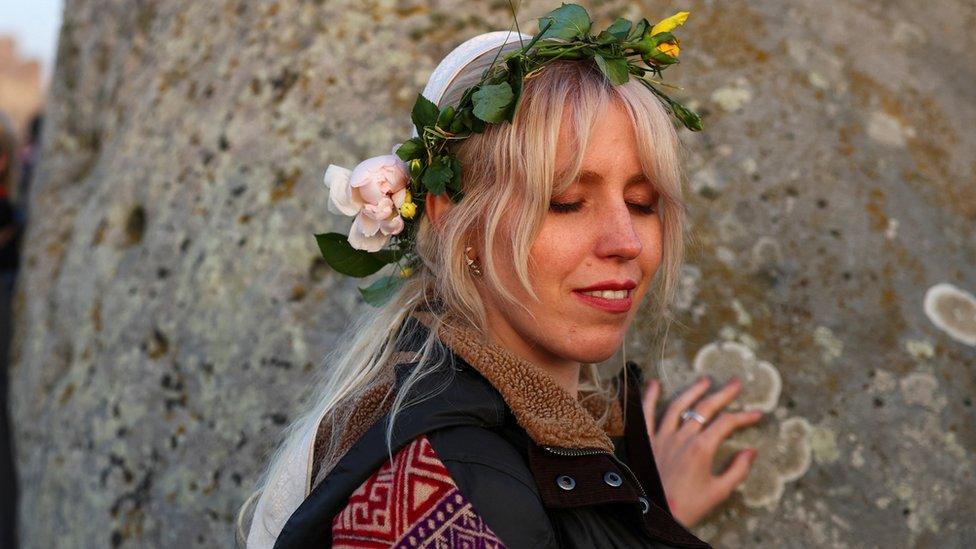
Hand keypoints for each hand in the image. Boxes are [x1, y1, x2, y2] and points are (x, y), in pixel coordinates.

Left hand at [643, 376, 762, 526]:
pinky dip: (649, 398)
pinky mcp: (646, 441)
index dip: (744, 416)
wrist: (654, 514)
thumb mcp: (718, 492)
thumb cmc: (687, 506)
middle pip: (705, 408)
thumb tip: (751, 452)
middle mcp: (682, 437)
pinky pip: (645, 415)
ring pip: (678, 406)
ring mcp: (662, 437)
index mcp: (702, 448)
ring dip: (693, 391)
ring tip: (705, 380)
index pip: (727, 423)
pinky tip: (653, 384)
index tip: (757, 413)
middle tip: (736, 383)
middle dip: (723, 394)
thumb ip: (737, 470)